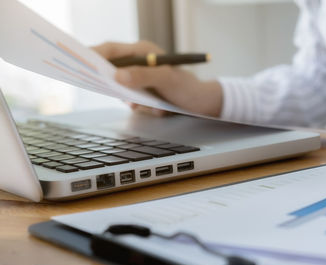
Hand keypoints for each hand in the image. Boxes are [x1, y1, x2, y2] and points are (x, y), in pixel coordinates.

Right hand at [92, 41, 222, 116]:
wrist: (201, 103)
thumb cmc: (187, 88)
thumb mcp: (166, 81)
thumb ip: (143, 76)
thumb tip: (117, 75)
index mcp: (142, 51)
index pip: (111, 50)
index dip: (93, 55)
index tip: (79, 64)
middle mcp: (139, 62)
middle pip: (112, 69)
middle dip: (116, 86)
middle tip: (118, 95)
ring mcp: (140, 77)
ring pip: (121, 88)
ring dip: (134, 100)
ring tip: (153, 105)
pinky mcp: (143, 90)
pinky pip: (132, 100)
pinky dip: (142, 107)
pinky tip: (158, 109)